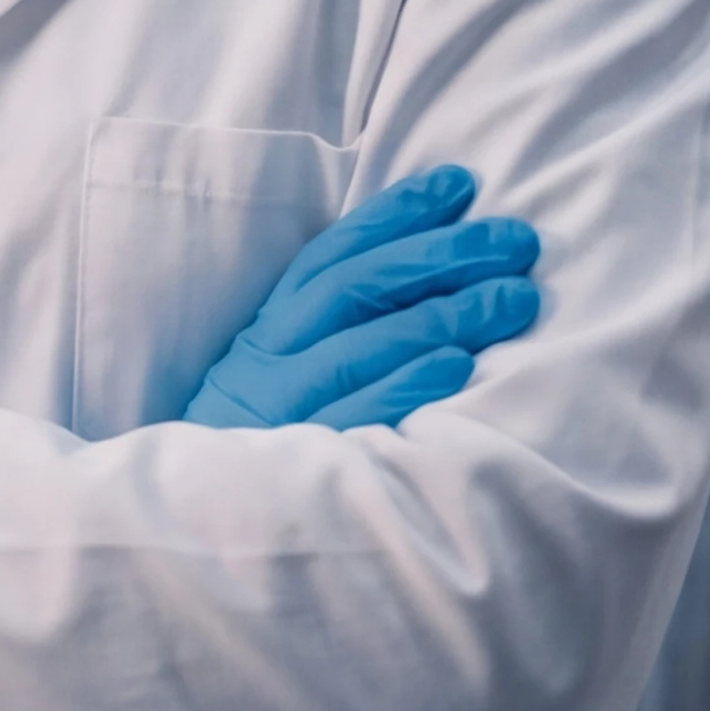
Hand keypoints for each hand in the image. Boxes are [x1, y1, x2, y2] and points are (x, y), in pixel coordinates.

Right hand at [183, 165, 543, 429]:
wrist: (193, 525)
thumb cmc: (257, 444)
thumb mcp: (275, 375)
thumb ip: (327, 330)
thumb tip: (420, 273)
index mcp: (267, 329)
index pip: (333, 256)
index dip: (394, 216)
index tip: (458, 185)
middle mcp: (269, 358)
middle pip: (356, 289)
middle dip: (441, 257)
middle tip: (516, 242)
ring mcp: (282, 408)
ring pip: (362, 346)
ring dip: (443, 316)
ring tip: (513, 300)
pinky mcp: (298, 458)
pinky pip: (356, 415)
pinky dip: (405, 385)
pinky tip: (456, 366)